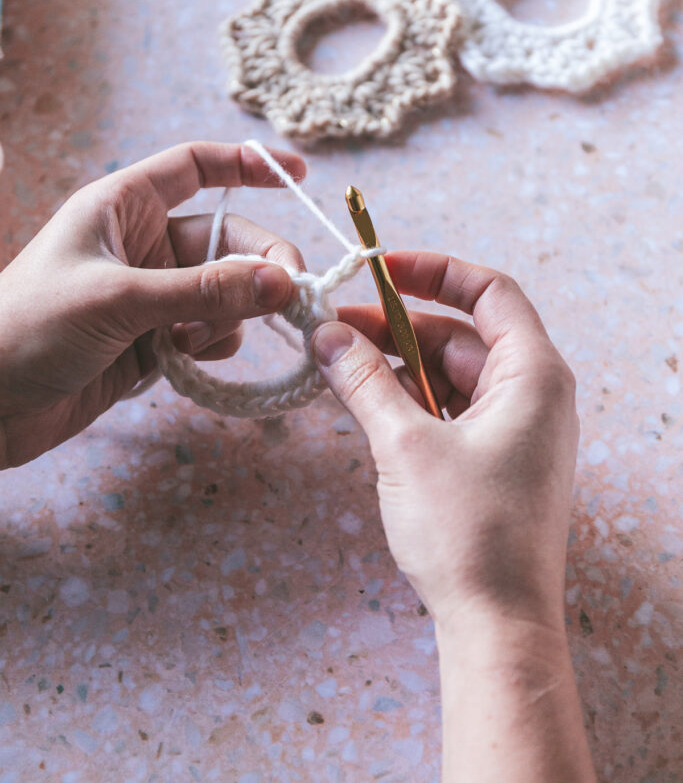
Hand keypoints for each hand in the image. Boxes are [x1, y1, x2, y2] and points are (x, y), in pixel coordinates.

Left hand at [0, 141, 305, 468]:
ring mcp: (149, 295)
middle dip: (259, 265)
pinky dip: (213, 343)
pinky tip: (188, 360)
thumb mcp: (118, 300)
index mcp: (122, 207)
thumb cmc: (28, 329)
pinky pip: (208, 331)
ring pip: (223, 291)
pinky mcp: (151, 341)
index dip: (247, 165)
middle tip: (292, 296)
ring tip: (196, 341)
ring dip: (229, 315)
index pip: (195, 166)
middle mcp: (141, 245)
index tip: (299, 176)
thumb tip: (282, 282)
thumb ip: (203, 291)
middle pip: (226, 239)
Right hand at [312, 251, 595, 782]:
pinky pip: (449, 408)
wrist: (497, 623)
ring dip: (395, 364)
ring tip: (336, 361)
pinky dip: (408, 398)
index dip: (434, 271)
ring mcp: (515, 427)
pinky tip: (364, 400)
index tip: (380, 267)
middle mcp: (532, 393)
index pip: (489, 291)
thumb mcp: (404, 445)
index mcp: (533, 374)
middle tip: (332, 325)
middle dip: (395, 325)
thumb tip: (325, 334)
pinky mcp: (496, 458)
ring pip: (449, 372)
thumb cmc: (467, 534)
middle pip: (460, 333)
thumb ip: (363, 381)